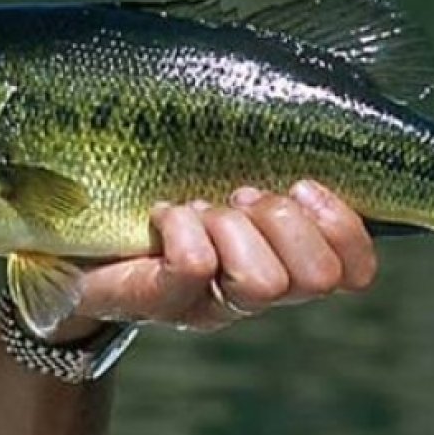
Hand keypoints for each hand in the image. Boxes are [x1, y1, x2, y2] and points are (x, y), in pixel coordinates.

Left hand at [54, 180, 375, 339]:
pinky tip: (163, 214)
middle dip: (282, 221)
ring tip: (199, 209)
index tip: (303, 185)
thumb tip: (313, 127)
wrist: (79, 246)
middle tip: (239, 198)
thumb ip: (271, 171)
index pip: (354, 272)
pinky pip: (196, 266)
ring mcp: (210, 307)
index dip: (344, 228)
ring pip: (262, 279)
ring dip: (230, 226)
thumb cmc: (163, 203)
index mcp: (284, 263)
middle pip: (316, 277)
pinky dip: (181, 225)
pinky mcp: (162, 304)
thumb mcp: (225, 184)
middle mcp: (255, 296)